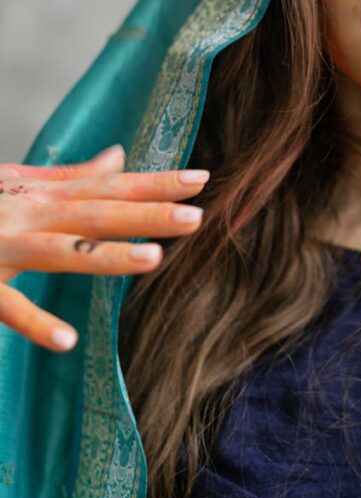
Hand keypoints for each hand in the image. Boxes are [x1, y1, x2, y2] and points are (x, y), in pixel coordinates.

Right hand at [0, 145, 208, 352]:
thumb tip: (119, 156)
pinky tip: (68, 340)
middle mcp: (26, 215)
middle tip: (199, 217)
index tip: (204, 180)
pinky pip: (4, 304)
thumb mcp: (16, 182)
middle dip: (147, 214)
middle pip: (95, 214)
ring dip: (106, 256)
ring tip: (154, 260)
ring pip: (59, 253)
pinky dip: (34, 322)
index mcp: (41, 196)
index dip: (155, 183)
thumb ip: (69, 176)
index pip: (109, 187)